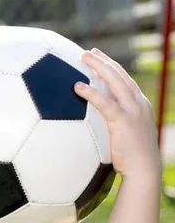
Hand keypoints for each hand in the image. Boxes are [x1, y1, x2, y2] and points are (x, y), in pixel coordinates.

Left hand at [74, 48, 160, 180]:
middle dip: (103, 61)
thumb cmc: (131, 158)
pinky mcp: (124, 121)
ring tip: (82, 57)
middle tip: (87, 52)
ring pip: (115, 82)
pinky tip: (77, 86)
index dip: (110, 66)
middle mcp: (138, 103)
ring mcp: (133, 111)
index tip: (97, 56)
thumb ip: (112, 123)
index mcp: (139, 105)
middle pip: (120, 75)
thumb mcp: (124, 134)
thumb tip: (91, 121)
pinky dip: (91, 93)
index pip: (124, 79)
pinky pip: (105, 104)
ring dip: (98, 67)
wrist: (144, 170)